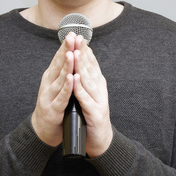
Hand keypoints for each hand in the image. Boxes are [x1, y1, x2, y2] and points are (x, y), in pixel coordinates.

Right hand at [31, 33, 75, 146]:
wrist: (42, 129)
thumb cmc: (52, 106)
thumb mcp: (56, 85)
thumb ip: (62, 71)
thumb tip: (69, 52)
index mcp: (50, 77)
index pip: (58, 58)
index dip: (65, 46)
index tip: (73, 33)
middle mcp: (48, 84)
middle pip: (58, 65)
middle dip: (66, 50)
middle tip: (71, 37)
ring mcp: (49, 96)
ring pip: (60, 79)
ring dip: (66, 66)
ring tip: (72, 54)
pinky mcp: (53, 109)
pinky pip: (62, 96)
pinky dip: (67, 87)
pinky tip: (72, 79)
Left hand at [73, 35, 112, 157]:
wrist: (100, 140)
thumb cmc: (91, 115)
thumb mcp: (89, 93)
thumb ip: (86, 78)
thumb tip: (81, 61)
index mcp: (97, 84)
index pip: (91, 63)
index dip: (84, 49)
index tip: (77, 35)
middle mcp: (100, 89)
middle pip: (90, 67)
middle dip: (82, 52)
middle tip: (76, 37)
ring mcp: (98, 101)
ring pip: (89, 80)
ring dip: (81, 66)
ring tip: (75, 53)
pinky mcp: (95, 113)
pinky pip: (86, 99)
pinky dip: (80, 88)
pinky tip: (75, 79)